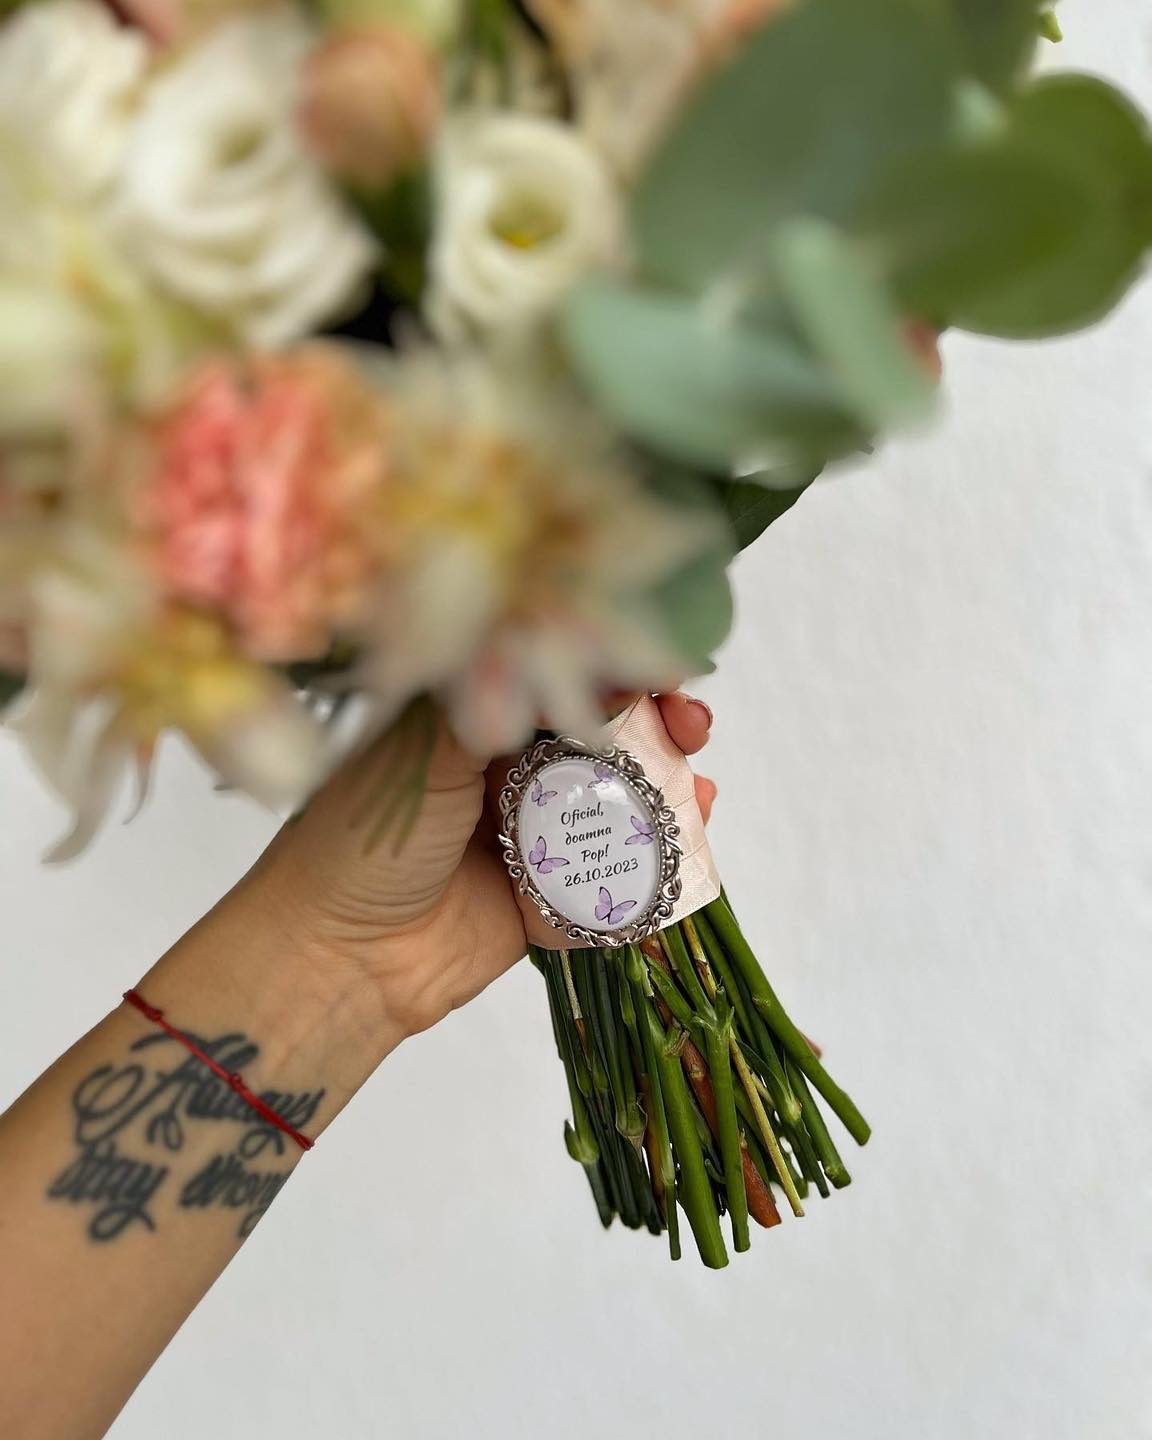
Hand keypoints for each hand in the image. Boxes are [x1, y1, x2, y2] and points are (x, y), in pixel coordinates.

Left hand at [250, 693, 715, 1050]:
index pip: (560, 674)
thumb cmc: (364, 838)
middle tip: (691, 722)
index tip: (662, 662)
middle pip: (605, 732)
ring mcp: (535, 834)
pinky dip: (662, 850)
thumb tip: (576, 639)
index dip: (615, 663)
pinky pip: (618, 870)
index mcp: (474, 721)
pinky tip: (694, 828)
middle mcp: (508, 770)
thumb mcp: (425, 748)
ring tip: (698, 778)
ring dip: (669, 780)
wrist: (340, 957)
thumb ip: (498, 694)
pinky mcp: (553, 896)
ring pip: (621, 797)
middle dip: (658, 722)